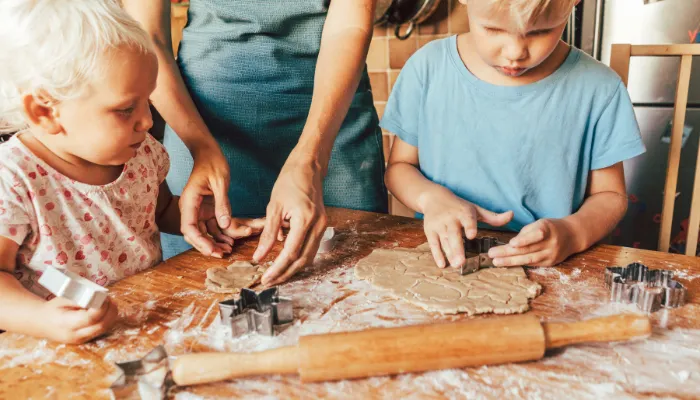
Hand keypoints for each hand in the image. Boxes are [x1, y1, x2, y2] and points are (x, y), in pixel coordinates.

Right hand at [43, 297, 117, 343]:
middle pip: (101, 326)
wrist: (42, 324)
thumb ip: (79, 299)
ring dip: (111, 315)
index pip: (90, 318)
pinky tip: (105, 310)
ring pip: (104, 329)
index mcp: (66, 324)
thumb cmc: (53, 309)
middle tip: (109, 299)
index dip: (101, 307)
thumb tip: (97, 296)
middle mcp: (75, 335)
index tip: (104, 297)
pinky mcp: (86, 340)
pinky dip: (107, 320)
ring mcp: (81, 340)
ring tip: (108, 303)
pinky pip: (102, 330)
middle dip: (109, 311)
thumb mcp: (62, 300)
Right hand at [179, 146, 233, 257]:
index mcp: (189, 202)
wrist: (208, 152)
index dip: (199, 242)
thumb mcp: (220, 182)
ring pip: (205, 232)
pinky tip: (232, 239)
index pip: (189, 228)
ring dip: (216, 241)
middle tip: (222, 254)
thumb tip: (224, 224)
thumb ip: (222, 204)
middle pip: (195, 234)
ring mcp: (199, 210)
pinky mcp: (207, 209)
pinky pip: (213, 225)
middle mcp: (191, 208)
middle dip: (208, 246)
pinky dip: (222, 232)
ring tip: (230, 249)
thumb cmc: (212, 162)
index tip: (212, 250)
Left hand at [253, 156, 326, 285]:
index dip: (278, 268)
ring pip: (309, 256)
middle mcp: (318, 226)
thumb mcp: (274, 207)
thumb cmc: (290, 181)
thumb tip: (259, 257)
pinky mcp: (322, 226)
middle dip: (285, 273)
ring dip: (293, 268)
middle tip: (268, 281)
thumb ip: (268, 234)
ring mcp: (323, 226)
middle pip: (303, 260)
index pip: (291, 253)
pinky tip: (285, 261)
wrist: (309, 167)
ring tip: (275, 275)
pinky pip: (311, 248)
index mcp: (305, 220)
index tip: (265, 278)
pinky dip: (299, 257)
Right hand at [420, 188, 512, 267]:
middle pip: (453, 234)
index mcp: (463, 212)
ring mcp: (438, 225)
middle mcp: (450, 218)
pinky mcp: (430, 231)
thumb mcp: (475, 209)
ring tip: (456, 265)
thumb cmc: (458, 206)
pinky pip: (433, 244)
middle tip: (461, 262)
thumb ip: (493, 217)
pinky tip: (442, 264)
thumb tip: (511, 215)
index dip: (469, 227)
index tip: (472, 235)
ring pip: (444, 241)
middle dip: (457, 248)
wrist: (433, 198)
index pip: (467, 219)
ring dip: (449, 254)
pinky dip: (436, 254)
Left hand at [488, 218, 578, 266]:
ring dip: (510, 261)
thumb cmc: (551, 227)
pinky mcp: (550, 263)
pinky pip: (532, 264)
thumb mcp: (540, 223)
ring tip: (496, 262)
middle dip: (508, 253)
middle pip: (528, 249)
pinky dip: (519, 264)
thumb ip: (526, 233)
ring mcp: (551, 254)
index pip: (536, 235)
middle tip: (492, 254)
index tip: (511, 243)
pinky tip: (507, 264)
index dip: (524, 240)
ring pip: (529, 259)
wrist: (572, 236)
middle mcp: (551, 243)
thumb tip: (510, 244)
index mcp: (548, 229)